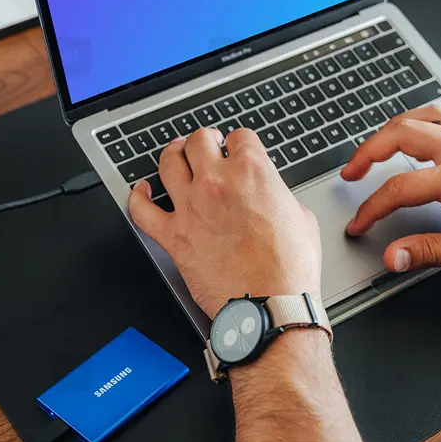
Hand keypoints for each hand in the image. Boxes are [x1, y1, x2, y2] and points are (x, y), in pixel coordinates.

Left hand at [129, 128, 321, 318]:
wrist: (270, 304)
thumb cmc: (289, 269)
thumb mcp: (302, 218)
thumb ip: (280, 196)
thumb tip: (271, 197)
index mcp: (253, 172)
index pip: (241, 137)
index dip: (240, 143)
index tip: (238, 149)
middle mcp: (217, 183)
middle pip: (199, 140)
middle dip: (205, 140)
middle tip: (208, 146)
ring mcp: (191, 207)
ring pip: (168, 162)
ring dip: (173, 154)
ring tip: (177, 155)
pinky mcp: (173, 236)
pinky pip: (142, 210)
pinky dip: (138, 196)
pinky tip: (142, 191)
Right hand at [343, 105, 440, 275]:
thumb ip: (430, 251)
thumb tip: (394, 256)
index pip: (399, 188)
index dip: (372, 208)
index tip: (361, 224)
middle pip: (401, 134)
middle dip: (367, 152)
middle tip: (351, 172)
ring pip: (422, 115)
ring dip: (391, 129)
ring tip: (374, 148)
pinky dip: (421, 121)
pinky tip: (415, 134)